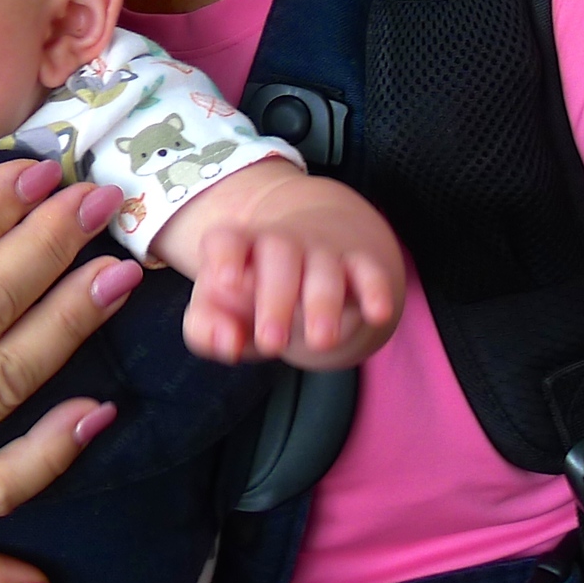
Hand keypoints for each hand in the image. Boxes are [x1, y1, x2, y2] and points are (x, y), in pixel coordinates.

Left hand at [171, 162, 402, 368]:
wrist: (309, 262)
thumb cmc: (252, 292)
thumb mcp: (219, 311)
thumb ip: (206, 330)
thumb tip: (226, 342)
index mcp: (240, 247)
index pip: (227, 239)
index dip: (225, 256)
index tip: (224, 281)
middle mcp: (282, 243)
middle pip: (278, 255)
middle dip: (275, 298)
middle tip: (272, 342)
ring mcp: (323, 251)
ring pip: (324, 267)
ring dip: (322, 302)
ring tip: (321, 341)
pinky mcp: (360, 266)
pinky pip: (369, 272)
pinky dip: (375, 290)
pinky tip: (377, 313)